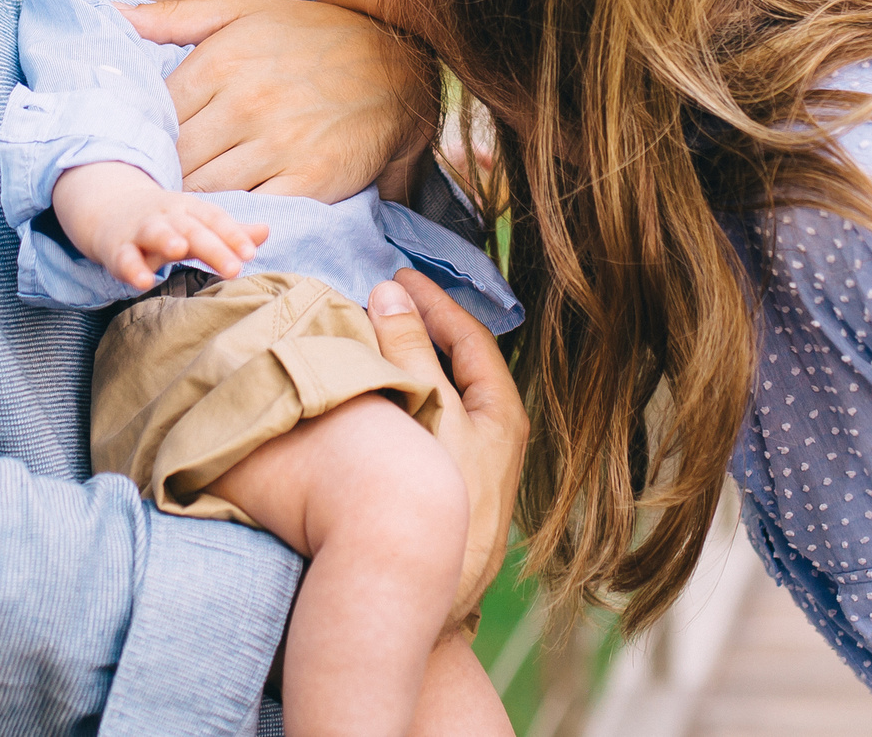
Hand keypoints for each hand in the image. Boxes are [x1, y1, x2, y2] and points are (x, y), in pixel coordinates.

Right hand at [49, 162, 269, 291]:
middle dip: (213, 246)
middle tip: (234, 267)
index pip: (214, 218)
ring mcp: (140, 230)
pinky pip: (123, 257)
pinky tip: (142, 281)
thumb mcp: (195, 223)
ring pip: (154, 232)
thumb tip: (265, 232)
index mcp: (189, 209)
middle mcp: (166, 216)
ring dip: (167, 238)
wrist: (109, 209)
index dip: (233, 234)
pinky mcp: (116, 248)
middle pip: (192, 228)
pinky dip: (131, 268)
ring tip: (181, 250)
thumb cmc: (164, 222)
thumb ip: (228, 232)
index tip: (250, 252)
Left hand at [121, 0, 435, 199]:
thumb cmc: (314, 34)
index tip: (140, 152)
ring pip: (206, 189)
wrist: (401, 60)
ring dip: (191, 202)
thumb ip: (171, 17)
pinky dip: (234, 218)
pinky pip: (252, 210)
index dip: (142, 139)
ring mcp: (278, 144)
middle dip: (161, 175)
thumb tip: (108, 15)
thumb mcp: (242, 12)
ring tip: (181, 209)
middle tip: (152, 190)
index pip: (154, 116)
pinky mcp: (310, 179)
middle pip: (175, 158)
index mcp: (220, 62)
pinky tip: (226, 218)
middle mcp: (245, 103)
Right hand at [366, 269, 525, 632]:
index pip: (471, 337)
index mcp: (501, 415)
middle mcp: (494, 438)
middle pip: (459, 365)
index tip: (399, 275)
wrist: (423, 597)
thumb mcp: (426, 411)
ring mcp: (471, 467)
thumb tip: (392, 293)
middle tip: (382, 301)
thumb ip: (409, 350)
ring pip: (440, 396)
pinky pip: (425, 425)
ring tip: (370, 340)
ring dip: (407, 364)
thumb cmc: (436, 496)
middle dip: (421, 330)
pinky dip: (400, 399)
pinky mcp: (446, 492)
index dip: (434, 301)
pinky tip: (371, 400)